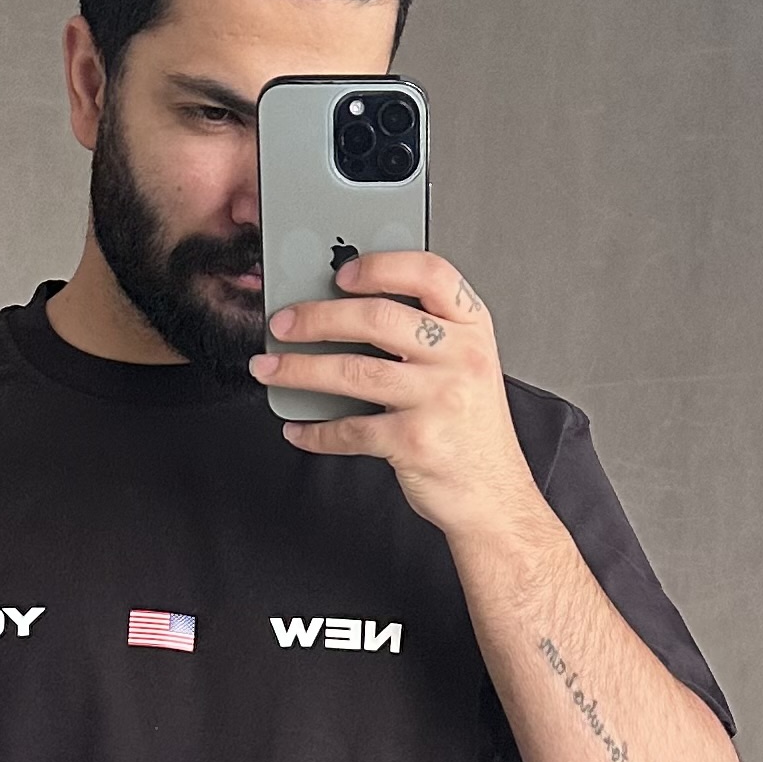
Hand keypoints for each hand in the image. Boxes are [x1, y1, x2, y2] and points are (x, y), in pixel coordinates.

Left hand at [250, 251, 542, 547]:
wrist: (493, 496)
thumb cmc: (471, 430)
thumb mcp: (466, 367)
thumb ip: (426, 335)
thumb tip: (347, 312)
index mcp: (473, 329)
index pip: (430, 273)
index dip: (382, 265)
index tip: (340, 274)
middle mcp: (460, 358)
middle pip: (377, 318)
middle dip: (316, 318)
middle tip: (282, 324)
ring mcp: (439, 399)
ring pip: (353, 371)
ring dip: (299, 369)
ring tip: (270, 368)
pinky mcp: (415, 441)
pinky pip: (351, 429)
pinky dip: (316, 430)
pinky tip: (299, 428)